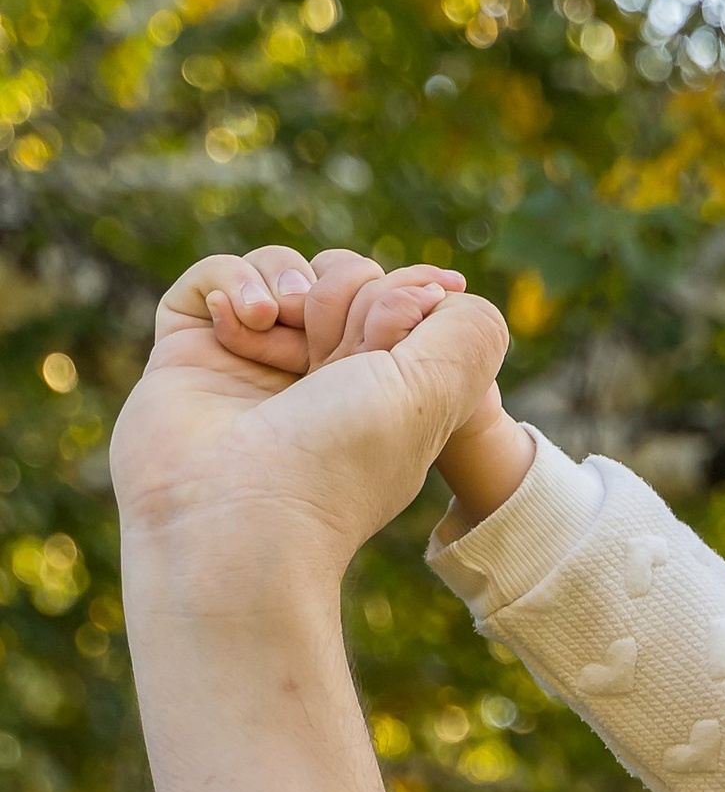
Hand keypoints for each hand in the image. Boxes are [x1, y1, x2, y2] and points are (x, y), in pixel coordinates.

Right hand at [113, 246, 509, 599]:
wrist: (234, 522)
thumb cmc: (337, 464)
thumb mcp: (433, 396)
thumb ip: (468, 336)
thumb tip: (450, 288)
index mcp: (384, 396)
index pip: (401, 299)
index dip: (401, 296)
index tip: (391, 336)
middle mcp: (321, 381)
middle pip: (343, 276)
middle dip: (343, 294)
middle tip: (330, 353)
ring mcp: (254, 367)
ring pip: (282, 269)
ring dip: (287, 281)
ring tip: (274, 322)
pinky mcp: (190, 354)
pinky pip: (215, 275)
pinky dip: (231, 281)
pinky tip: (242, 322)